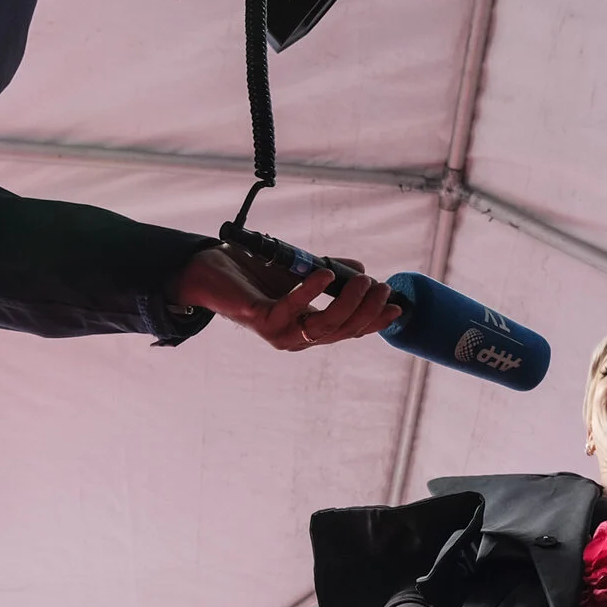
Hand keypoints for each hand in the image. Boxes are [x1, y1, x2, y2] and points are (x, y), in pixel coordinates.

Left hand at [171, 246, 401, 351]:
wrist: (209, 270)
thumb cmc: (254, 272)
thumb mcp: (301, 271)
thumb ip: (331, 272)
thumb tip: (360, 269)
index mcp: (309, 330)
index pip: (349, 331)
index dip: (374, 321)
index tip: (397, 305)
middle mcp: (297, 338)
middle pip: (342, 331)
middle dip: (367, 310)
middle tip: (379, 285)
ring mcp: (280, 333)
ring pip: (325, 326)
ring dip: (348, 303)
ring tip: (361, 279)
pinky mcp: (262, 320)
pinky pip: (293, 308)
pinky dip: (312, 291)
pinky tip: (327, 274)